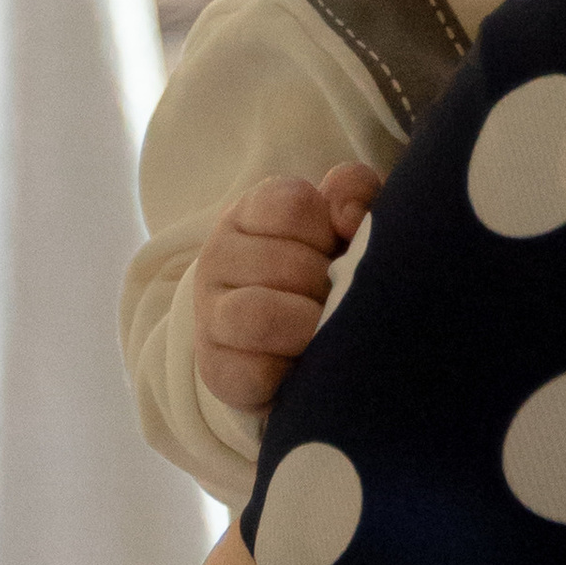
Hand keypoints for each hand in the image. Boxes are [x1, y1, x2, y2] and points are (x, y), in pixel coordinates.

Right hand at [193, 164, 383, 414]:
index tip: (337, 247)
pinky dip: (290, 373)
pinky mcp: (217, 370)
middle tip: (338, 298)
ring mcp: (211, 314)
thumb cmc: (330, 271)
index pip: (293, 205)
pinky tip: (305, 365)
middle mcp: (219, 257)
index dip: (329, 231)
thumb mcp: (348, 222)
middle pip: (288, 265)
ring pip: (262, 316)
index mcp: (251, 213)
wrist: (300, 347)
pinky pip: (254, 372)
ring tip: (325, 330)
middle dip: (330, 286)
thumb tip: (348, 216)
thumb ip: (354, 191)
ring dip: (310, 327)